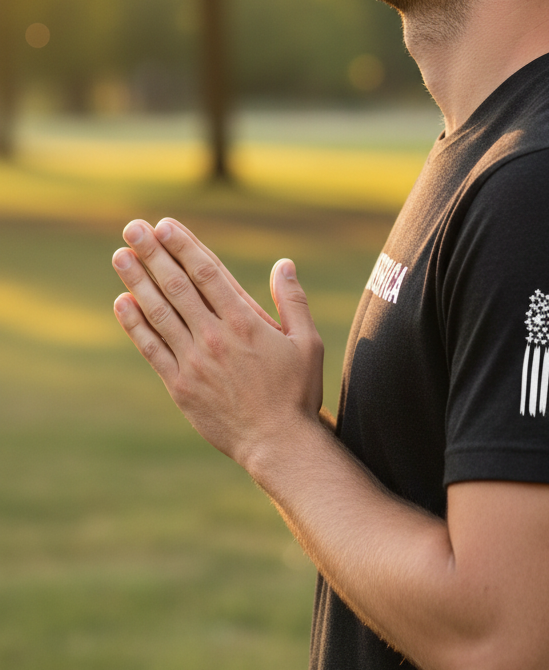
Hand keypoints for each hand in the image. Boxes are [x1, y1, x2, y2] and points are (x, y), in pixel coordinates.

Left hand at [112, 218, 324, 469]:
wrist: (278, 444)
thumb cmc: (297, 391)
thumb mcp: (307, 341)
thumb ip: (293, 300)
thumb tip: (283, 264)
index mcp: (245, 321)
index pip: (207, 273)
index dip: (183, 246)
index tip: (164, 226)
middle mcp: (215, 336)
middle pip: (177, 286)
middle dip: (152, 254)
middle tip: (133, 228)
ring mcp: (194, 361)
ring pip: (159, 313)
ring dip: (137, 282)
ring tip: (120, 256)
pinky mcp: (180, 385)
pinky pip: (152, 349)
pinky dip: (135, 325)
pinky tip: (122, 302)